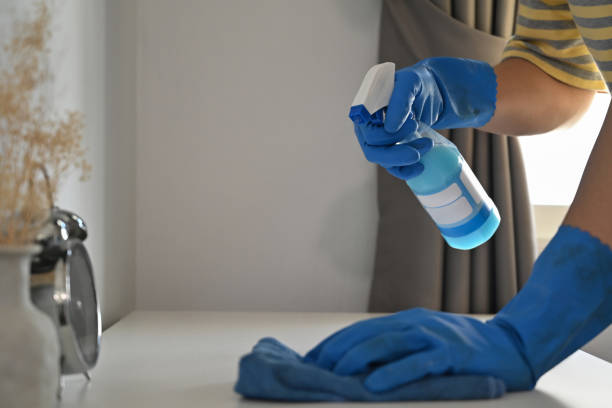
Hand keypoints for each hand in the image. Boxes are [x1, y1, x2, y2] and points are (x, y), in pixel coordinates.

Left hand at [306, 226, 611, 392]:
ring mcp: (434, 336)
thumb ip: (399, 350)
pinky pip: (418, 363)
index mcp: (406, 321)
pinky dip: (394, 373)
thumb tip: (361, 368)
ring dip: (357, 358)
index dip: (335, 344)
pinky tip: (374, 385)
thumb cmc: (463, 352)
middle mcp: (416, 323)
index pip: (362, 330)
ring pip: (388, 344)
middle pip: (367, 333)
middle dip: (337, 350)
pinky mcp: (452, 354)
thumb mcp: (427, 344)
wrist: (511, 346)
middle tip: (314, 368)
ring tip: (335, 373)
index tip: (312, 359)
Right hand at [352, 57, 495, 180]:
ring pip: (383, 160)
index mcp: (364, 108)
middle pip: (372, 149)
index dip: (386, 134)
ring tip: (428, 145)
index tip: (413, 124)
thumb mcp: (411, 83)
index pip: (365, 130)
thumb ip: (400, 100)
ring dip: (406, 157)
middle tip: (424, 144)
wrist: (429, 92)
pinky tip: (421, 167)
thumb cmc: (415, 84)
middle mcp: (366, 126)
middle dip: (398, 151)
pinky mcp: (389, 150)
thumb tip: (390, 127)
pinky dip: (405, 170)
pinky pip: (392, 167)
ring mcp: (376, 140)